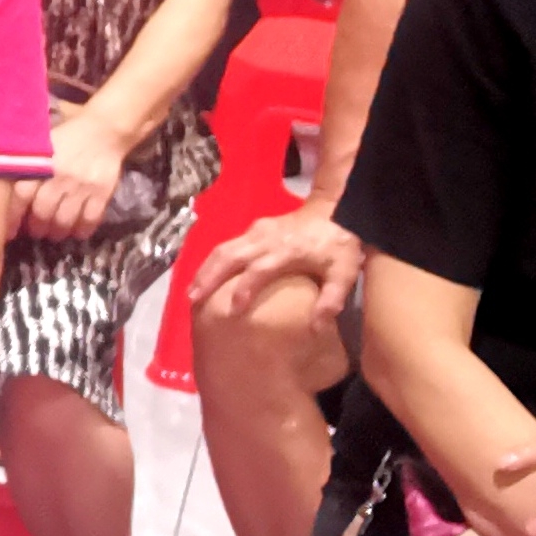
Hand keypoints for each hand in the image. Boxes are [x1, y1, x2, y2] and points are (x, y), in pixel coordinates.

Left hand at [22, 106, 132, 239]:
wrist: (104, 129)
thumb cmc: (66, 137)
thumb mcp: (42, 144)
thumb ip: (26, 164)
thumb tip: (3, 190)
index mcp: (41, 163)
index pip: (21, 196)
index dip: (13, 217)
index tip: (9, 230)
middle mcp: (59, 176)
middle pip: (42, 212)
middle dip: (36, 228)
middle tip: (36, 232)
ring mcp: (81, 185)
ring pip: (64, 220)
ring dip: (57, 232)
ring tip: (54, 234)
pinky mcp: (102, 191)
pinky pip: (90, 218)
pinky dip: (82, 230)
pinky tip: (78, 233)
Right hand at [190, 205, 362, 330]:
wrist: (337, 207)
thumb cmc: (339, 243)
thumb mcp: (344, 272)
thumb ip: (331, 298)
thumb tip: (316, 328)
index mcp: (286, 250)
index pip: (259, 269)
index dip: (245, 289)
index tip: (233, 310)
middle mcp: (265, 239)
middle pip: (229, 256)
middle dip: (209, 277)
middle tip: (193, 300)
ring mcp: (257, 231)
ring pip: (223, 249)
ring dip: (205, 270)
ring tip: (191, 292)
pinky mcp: (254, 229)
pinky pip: (226, 245)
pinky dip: (212, 262)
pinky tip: (204, 277)